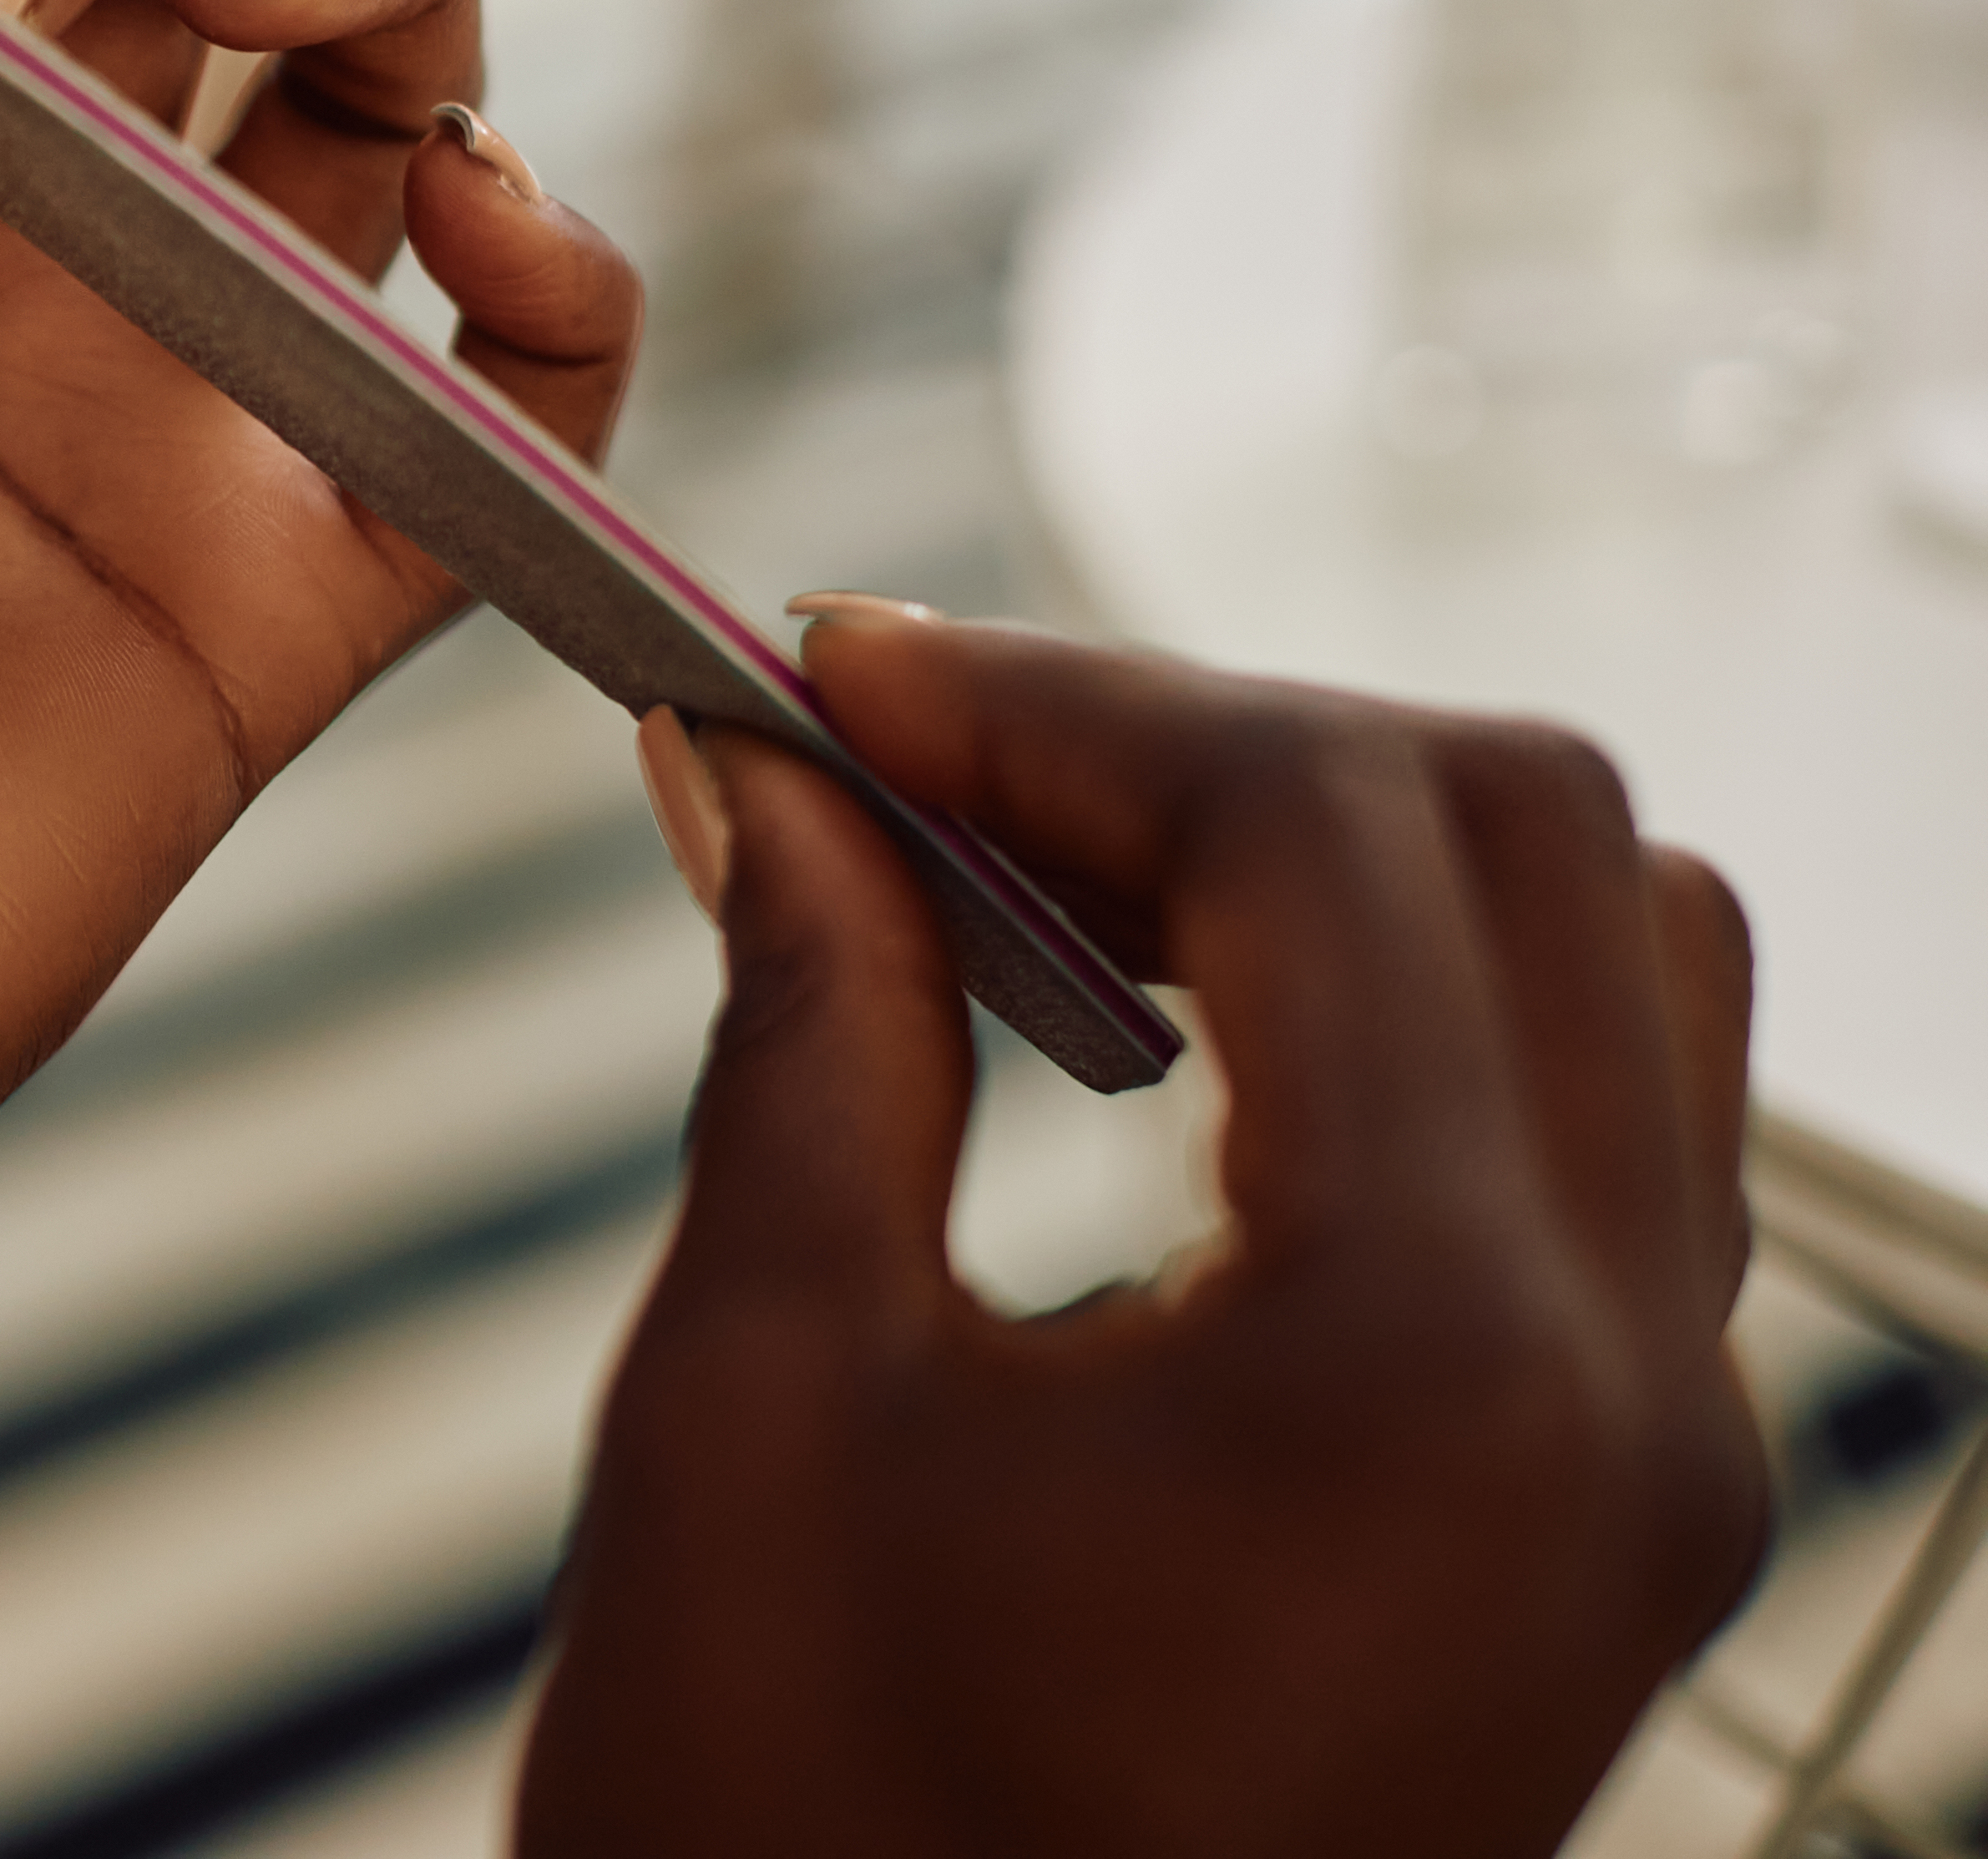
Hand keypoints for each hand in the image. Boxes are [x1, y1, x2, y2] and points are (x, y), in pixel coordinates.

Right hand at [522, 611, 1766, 1858]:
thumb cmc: (809, 1853)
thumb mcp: (762, 1396)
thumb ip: (810, 1020)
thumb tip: (768, 768)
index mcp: (1436, 1366)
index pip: (1326, 821)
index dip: (1057, 690)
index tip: (837, 675)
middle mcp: (1626, 1403)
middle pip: (1529, 834)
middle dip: (1204, 726)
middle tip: (918, 747)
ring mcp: (1653, 1469)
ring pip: (1610, 954)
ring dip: (1327, 843)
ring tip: (1034, 865)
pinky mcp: (1607, 1515)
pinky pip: (1589, 1129)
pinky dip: (1388, 996)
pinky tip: (1152, 1024)